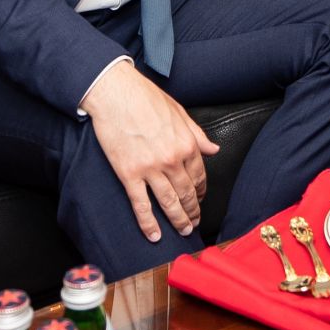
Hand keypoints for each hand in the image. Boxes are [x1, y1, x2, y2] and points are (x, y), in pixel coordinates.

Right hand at [83, 60, 220, 242]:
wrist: (116, 94)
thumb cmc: (146, 98)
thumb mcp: (180, 113)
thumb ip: (197, 135)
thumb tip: (213, 149)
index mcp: (187, 144)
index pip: (199, 176)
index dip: (201, 191)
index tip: (200, 199)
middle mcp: (172, 160)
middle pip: (186, 193)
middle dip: (193, 211)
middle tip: (194, 223)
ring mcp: (150, 169)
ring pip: (169, 202)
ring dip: (178, 220)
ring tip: (183, 231)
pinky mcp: (129, 174)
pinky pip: (141, 205)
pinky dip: (149, 223)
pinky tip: (154, 235)